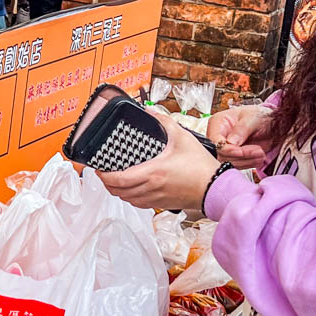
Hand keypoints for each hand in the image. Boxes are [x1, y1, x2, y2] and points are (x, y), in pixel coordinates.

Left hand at [98, 111, 221, 210]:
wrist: (216, 188)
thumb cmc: (201, 166)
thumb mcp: (182, 137)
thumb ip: (163, 121)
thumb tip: (150, 111)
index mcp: (152, 173)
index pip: (119, 179)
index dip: (104, 176)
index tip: (99, 168)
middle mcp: (151, 189)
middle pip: (118, 192)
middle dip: (107, 183)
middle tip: (104, 172)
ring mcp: (156, 199)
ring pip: (127, 200)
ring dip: (118, 191)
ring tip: (115, 180)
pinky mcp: (162, 204)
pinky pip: (139, 204)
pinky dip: (130, 197)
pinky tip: (132, 189)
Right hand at [207, 103, 274, 169]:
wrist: (270, 124)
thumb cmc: (259, 115)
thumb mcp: (252, 118)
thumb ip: (241, 129)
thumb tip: (230, 142)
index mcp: (217, 123)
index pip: (215, 141)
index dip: (227, 149)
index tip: (242, 151)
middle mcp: (218, 137)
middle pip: (220, 155)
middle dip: (240, 156)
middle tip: (258, 151)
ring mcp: (225, 149)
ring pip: (228, 163)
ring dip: (247, 161)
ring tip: (261, 153)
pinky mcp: (233, 157)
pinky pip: (237, 166)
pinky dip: (249, 164)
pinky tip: (259, 158)